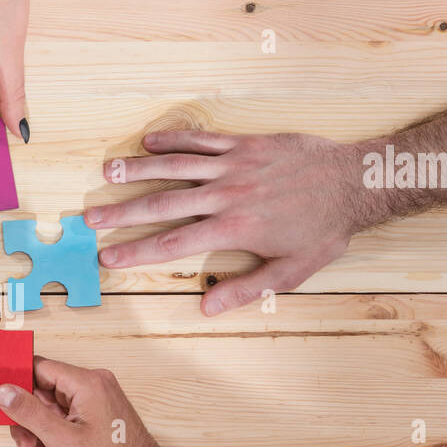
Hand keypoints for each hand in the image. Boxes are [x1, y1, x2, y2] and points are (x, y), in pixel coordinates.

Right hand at [0, 356, 191, 446]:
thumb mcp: (62, 440)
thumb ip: (29, 413)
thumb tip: (3, 390)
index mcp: (87, 382)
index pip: (38, 367)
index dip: (17, 386)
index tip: (2, 405)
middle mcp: (93, 385)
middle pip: (43, 394)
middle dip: (31, 425)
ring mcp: (97, 401)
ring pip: (53, 412)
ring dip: (42, 438)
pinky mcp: (98, 416)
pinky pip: (67, 421)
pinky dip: (57, 442)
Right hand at [87, 130, 371, 315]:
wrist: (356, 182)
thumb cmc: (325, 230)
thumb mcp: (291, 270)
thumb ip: (246, 288)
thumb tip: (206, 307)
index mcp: (233, 229)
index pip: (173, 242)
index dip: (136, 251)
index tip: (108, 256)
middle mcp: (226, 195)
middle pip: (162, 203)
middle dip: (122, 211)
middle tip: (91, 216)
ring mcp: (234, 165)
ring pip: (175, 166)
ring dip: (138, 169)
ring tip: (107, 172)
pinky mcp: (245, 144)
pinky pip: (202, 139)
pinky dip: (174, 139)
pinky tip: (149, 142)